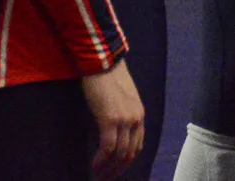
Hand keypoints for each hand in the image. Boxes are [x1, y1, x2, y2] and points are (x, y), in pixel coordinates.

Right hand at [81, 62, 144, 180]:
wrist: (103, 65)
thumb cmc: (110, 80)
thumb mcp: (123, 100)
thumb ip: (123, 115)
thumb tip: (116, 132)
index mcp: (140, 114)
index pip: (138, 145)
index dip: (127, 161)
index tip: (117, 171)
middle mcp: (136, 119)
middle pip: (130, 152)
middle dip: (119, 169)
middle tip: (107, 178)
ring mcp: (124, 120)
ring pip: (120, 153)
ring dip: (109, 168)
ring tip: (99, 175)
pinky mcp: (109, 119)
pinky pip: (108, 147)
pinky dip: (101, 160)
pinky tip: (94, 165)